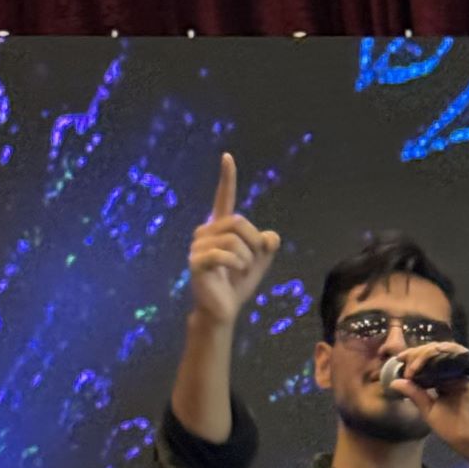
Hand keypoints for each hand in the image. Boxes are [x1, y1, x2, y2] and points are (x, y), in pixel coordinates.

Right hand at [189, 153, 279, 327]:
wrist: (223, 310)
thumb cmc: (237, 284)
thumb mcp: (258, 263)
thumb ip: (266, 246)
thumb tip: (272, 238)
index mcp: (220, 228)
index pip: (224, 198)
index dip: (227, 178)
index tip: (228, 157)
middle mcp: (206, 231)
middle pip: (239, 222)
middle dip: (253, 243)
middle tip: (252, 261)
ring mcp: (198, 246)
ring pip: (233, 241)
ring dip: (246, 258)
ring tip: (241, 271)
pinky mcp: (196, 262)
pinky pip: (223, 255)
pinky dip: (236, 265)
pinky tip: (234, 273)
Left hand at [386, 343, 468, 467]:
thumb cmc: (453, 429)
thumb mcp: (428, 410)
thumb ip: (414, 394)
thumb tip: (395, 382)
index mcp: (441, 381)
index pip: (426, 362)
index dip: (412, 357)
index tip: (398, 359)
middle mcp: (451, 374)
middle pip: (434, 353)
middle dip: (416, 353)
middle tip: (404, 361)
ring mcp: (461, 373)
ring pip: (444, 351)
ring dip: (427, 353)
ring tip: (414, 364)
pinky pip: (458, 355)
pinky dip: (445, 351)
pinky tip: (431, 355)